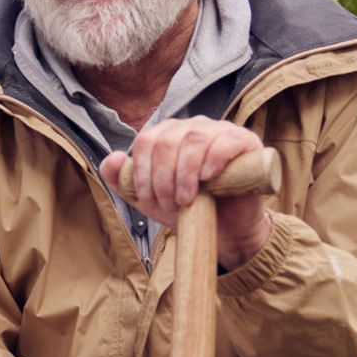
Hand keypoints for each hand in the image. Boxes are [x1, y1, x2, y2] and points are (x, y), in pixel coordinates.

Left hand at [99, 117, 271, 268]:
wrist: (225, 229)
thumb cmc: (188, 209)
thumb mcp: (149, 199)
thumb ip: (122, 180)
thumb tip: (112, 158)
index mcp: (168, 134)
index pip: (146, 141)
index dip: (143, 172)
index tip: (149, 199)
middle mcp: (192, 126)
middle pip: (168, 140)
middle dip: (163, 177)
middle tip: (170, 203)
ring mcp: (219, 130)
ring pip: (194, 138)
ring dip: (185, 173)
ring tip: (187, 198)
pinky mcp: (244, 141)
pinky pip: (225, 141)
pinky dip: (213, 158)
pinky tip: (207, 177)